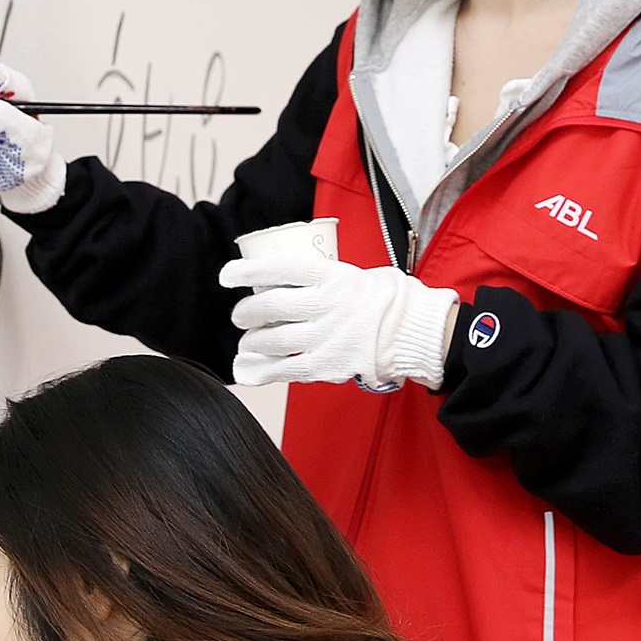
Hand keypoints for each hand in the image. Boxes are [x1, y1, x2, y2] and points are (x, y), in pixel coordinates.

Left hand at [220, 254, 456, 389]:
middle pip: (269, 307)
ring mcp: (325, 337)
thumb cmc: (386, 301)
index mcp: (333, 277)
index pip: (280, 269)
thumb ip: (324, 278)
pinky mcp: (327, 365)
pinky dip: (261, 371)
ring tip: (248, 342)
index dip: (247, 272)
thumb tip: (287, 281)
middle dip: (246, 312)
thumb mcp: (356, 275)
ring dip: (252, 342)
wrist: (413, 333)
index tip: (226, 276)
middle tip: (241, 316)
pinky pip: (285, 369)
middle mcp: (326, 306)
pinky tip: (248, 371)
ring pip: (272, 340)